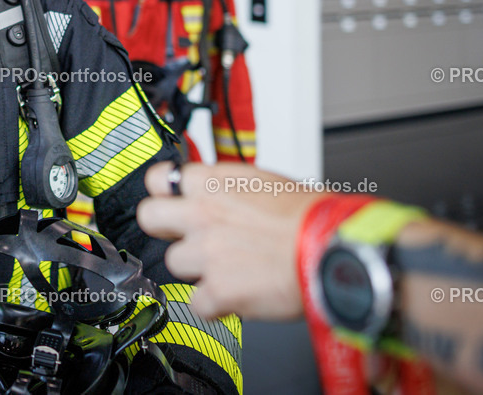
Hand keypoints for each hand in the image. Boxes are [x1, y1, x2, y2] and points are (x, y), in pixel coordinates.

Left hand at [136, 161, 319, 320]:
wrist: (333, 249)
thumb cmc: (312, 218)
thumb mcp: (264, 182)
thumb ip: (228, 189)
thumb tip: (218, 194)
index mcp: (213, 182)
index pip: (158, 179)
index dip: (164, 193)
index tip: (171, 200)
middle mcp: (202, 214)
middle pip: (149, 217)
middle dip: (163, 228)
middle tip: (185, 236)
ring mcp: (205, 252)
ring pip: (174, 262)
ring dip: (196, 269)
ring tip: (226, 268)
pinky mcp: (216, 290)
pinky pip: (197, 302)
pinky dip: (215, 304)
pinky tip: (236, 296)